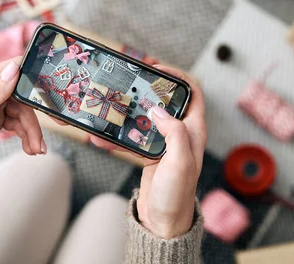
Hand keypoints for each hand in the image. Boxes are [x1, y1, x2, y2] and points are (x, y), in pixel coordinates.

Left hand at [0, 58, 45, 178]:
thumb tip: (15, 67)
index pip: (15, 68)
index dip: (34, 76)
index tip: (52, 87)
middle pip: (24, 97)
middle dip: (36, 117)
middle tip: (50, 132)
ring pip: (24, 114)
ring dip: (32, 132)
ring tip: (36, 150)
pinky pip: (19, 124)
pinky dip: (26, 136)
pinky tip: (30, 149)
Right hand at [89, 65, 205, 238]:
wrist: (164, 222)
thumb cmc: (177, 194)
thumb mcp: (180, 162)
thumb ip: (174, 133)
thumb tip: (158, 110)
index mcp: (194, 130)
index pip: (191, 93)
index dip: (177, 77)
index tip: (157, 70)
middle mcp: (180, 132)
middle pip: (164, 100)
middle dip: (146, 89)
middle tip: (128, 82)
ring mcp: (163, 142)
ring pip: (143, 117)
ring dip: (125, 113)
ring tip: (108, 107)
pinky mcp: (148, 153)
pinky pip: (130, 138)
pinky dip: (115, 136)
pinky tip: (99, 137)